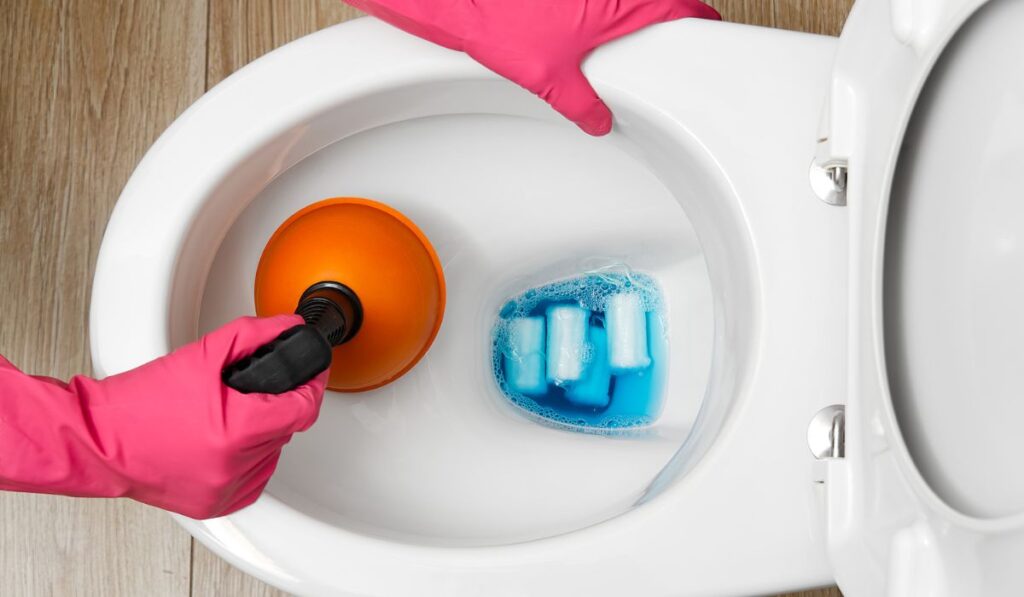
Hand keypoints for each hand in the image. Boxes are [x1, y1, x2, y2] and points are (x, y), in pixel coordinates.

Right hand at [0, 315, 325, 518]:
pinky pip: (253, 478)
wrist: (97, 441)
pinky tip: (221, 442)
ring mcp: (226, 490)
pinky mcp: (216, 506)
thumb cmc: (139, 403)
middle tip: (246, 391)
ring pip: (271, 453)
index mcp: (236, 430)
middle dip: (274, 405)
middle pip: (286, 428)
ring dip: (260, 433)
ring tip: (225, 416)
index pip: (304, 408)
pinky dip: (246, 460)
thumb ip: (253, 337)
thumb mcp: (201, 354)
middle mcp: (235, 466)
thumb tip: (289, 329)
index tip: (312, 372)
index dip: (311, 384)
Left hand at [345, 0, 719, 134]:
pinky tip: (584, 27)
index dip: (698, 21)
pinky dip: (605, 9)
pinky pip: (603, 0)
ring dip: (632, 12)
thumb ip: (582, 105)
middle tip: (667, 40)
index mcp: (624, 3)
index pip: (682, 8)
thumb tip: (597, 119)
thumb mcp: (550, 77)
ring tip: (623, 39)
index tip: (706, 31)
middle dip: (663, 18)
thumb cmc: (503, 21)